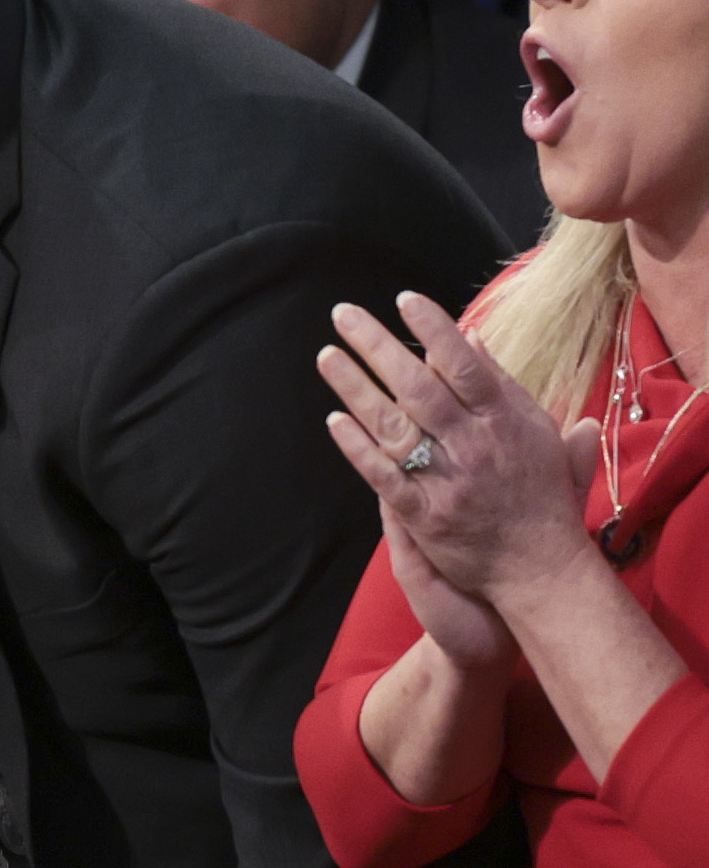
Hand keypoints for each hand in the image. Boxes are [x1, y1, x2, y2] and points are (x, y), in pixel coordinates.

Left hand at [318, 292, 600, 615]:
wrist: (541, 568)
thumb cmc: (541, 495)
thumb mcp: (538, 432)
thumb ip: (503, 386)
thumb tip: (471, 340)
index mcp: (505, 420)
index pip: (466, 365)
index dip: (434, 330)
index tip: (404, 299)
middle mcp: (474, 445)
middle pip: (419, 386)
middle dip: (378, 346)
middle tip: (344, 314)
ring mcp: (447, 481)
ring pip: (393, 425)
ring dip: (356, 388)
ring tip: (326, 355)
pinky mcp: (424, 516)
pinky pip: (384, 475)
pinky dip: (358, 447)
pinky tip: (333, 420)